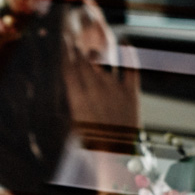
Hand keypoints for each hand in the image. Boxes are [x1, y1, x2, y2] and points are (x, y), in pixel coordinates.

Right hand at [62, 0, 140, 133]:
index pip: (68, 69)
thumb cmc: (92, 142)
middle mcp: (94, 91)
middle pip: (83, 63)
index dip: (65, 53)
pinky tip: (126, 41)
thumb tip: (69, 83)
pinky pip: (131, 68)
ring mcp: (114, 91)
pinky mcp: (131, 93)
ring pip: (102, 63)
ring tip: (89, 46)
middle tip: (72, 39)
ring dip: (94, 52)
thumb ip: (73, 101)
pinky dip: (129, 53)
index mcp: (77, 99)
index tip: (62, 42)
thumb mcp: (75, 122)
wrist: (115, 155)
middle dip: (76, 50)